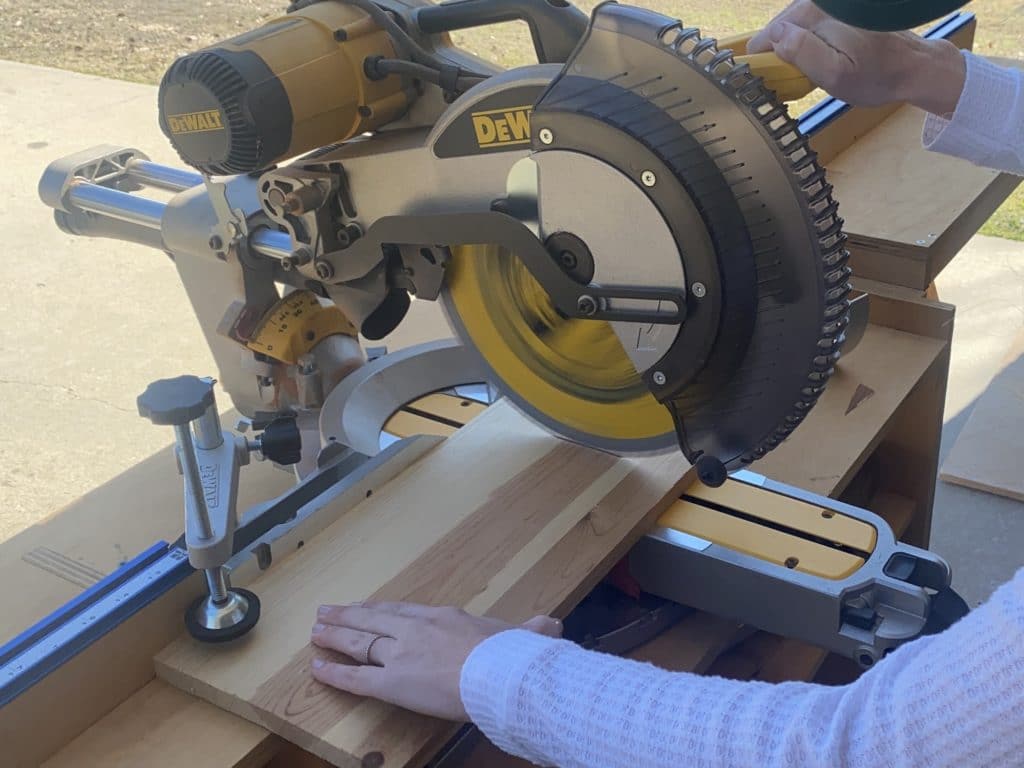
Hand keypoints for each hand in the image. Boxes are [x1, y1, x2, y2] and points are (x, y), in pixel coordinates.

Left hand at [310, 602, 562, 720]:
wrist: (501, 674)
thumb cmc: (512, 655)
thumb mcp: (524, 636)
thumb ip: (532, 630)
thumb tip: (552, 625)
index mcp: (444, 618)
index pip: (403, 612)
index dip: (380, 610)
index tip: (365, 607)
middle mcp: (416, 630)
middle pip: (374, 621)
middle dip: (348, 616)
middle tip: (325, 613)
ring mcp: (401, 654)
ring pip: (360, 642)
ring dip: (336, 636)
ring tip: (316, 631)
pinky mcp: (392, 683)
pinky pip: (356, 678)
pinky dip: (334, 673)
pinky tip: (316, 669)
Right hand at [747, 0, 965, 114]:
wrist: (913, 66)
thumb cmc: (875, 77)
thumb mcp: (835, 75)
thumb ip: (803, 52)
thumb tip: (776, 35)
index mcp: (815, 15)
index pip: (769, 33)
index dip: (764, 56)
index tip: (770, 78)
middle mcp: (821, 2)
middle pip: (780, 26)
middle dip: (778, 50)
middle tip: (790, 77)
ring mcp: (831, 2)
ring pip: (793, 24)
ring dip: (792, 46)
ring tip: (802, 68)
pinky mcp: (839, 7)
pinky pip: (808, 22)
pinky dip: (806, 39)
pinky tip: (816, 54)